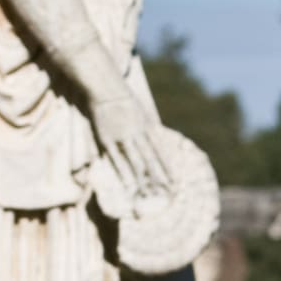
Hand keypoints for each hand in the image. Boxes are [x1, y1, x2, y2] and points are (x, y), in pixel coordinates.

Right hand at [90, 83, 171, 203]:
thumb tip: (157, 138)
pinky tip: (128, 184)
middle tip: (168, 192)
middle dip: (160, 177)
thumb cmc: (123, 98)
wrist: (105, 87)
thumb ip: (148, 127)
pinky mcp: (107, 140)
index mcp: (147, 127)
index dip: (168, 167)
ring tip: (149, 194)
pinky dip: (122, 172)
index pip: (160, 152)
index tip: (175, 181)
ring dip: (143, 179)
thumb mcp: (141, 112)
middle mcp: (138, 134)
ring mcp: (122, 137)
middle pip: (151, 160)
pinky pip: (116, 159)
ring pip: (136, 162)